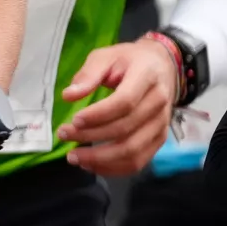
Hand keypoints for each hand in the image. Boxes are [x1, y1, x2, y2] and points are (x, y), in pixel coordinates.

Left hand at [58, 37, 180, 175]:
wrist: (163, 67)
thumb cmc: (130, 61)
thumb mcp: (107, 56)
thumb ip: (88, 74)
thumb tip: (69, 96)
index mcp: (147, 76)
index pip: (125, 102)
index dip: (98, 115)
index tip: (74, 119)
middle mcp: (159, 102)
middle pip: (125, 128)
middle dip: (91, 136)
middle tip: (64, 135)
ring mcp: (161, 124)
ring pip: (132, 150)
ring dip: (100, 159)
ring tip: (75, 157)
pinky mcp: (159, 139)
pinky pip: (138, 162)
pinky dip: (113, 168)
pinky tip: (92, 165)